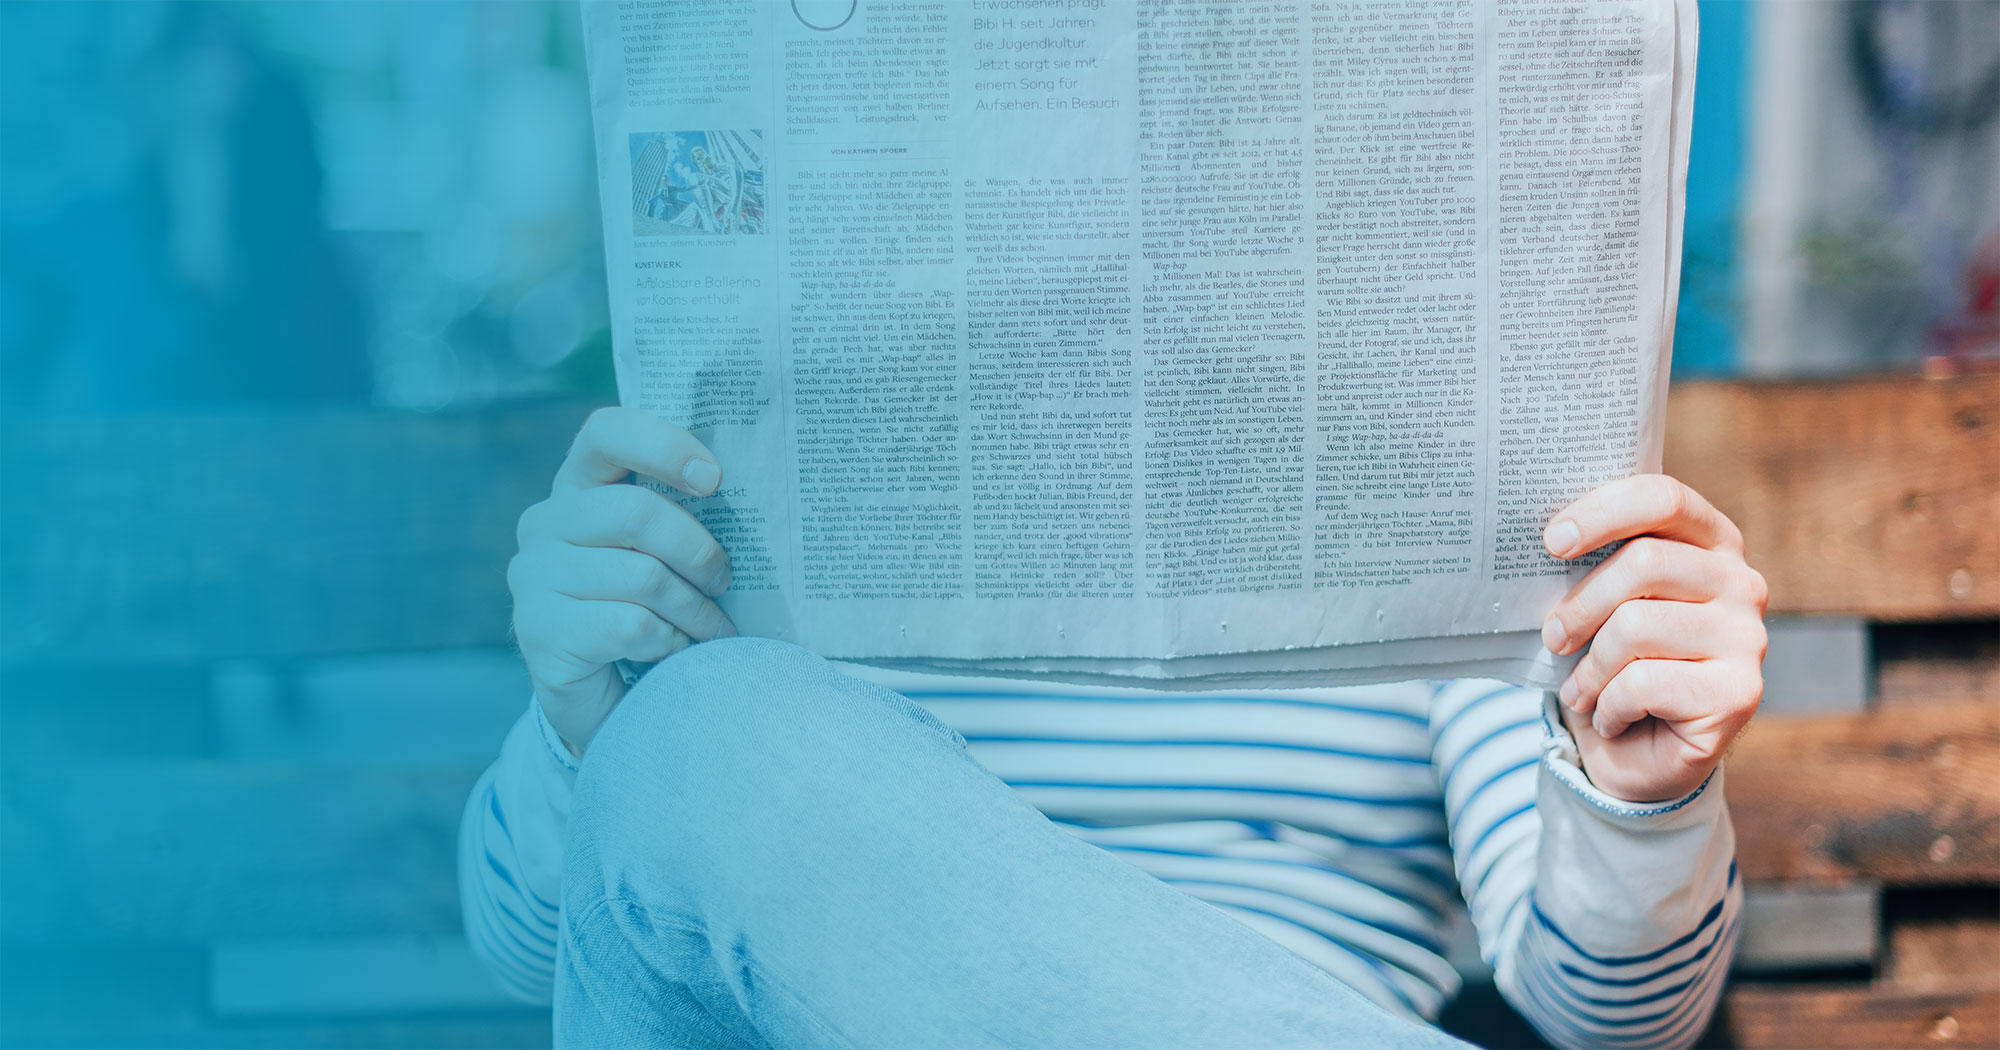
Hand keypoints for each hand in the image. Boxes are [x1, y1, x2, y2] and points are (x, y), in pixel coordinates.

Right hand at [509, 407, 735, 754]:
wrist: (607, 699)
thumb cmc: (649, 609)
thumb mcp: (662, 553)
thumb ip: (680, 515)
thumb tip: (755, 491)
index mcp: (578, 487)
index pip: (606, 432)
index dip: (663, 446)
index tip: (715, 479)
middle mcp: (545, 524)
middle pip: (636, 512)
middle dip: (697, 550)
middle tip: (724, 580)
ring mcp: (534, 578)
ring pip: (642, 577)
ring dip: (694, 609)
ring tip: (711, 629)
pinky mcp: (541, 632)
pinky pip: (632, 626)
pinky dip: (672, 642)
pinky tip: (677, 653)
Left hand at [1539, 474, 1766, 802]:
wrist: (1637, 757)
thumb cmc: (1613, 665)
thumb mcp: (1599, 606)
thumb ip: (1592, 565)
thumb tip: (1546, 537)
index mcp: (1711, 543)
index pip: (1663, 499)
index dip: (1604, 512)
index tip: (1552, 541)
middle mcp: (1741, 583)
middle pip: (1644, 562)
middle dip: (1581, 605)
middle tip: (1552, 638)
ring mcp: (1748, 638)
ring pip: (1636, 626)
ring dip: (1590, 668)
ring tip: (1581, 690)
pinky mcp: (1740, 692)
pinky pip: (1643, 682)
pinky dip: (1608, 706)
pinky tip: (1611, 718)